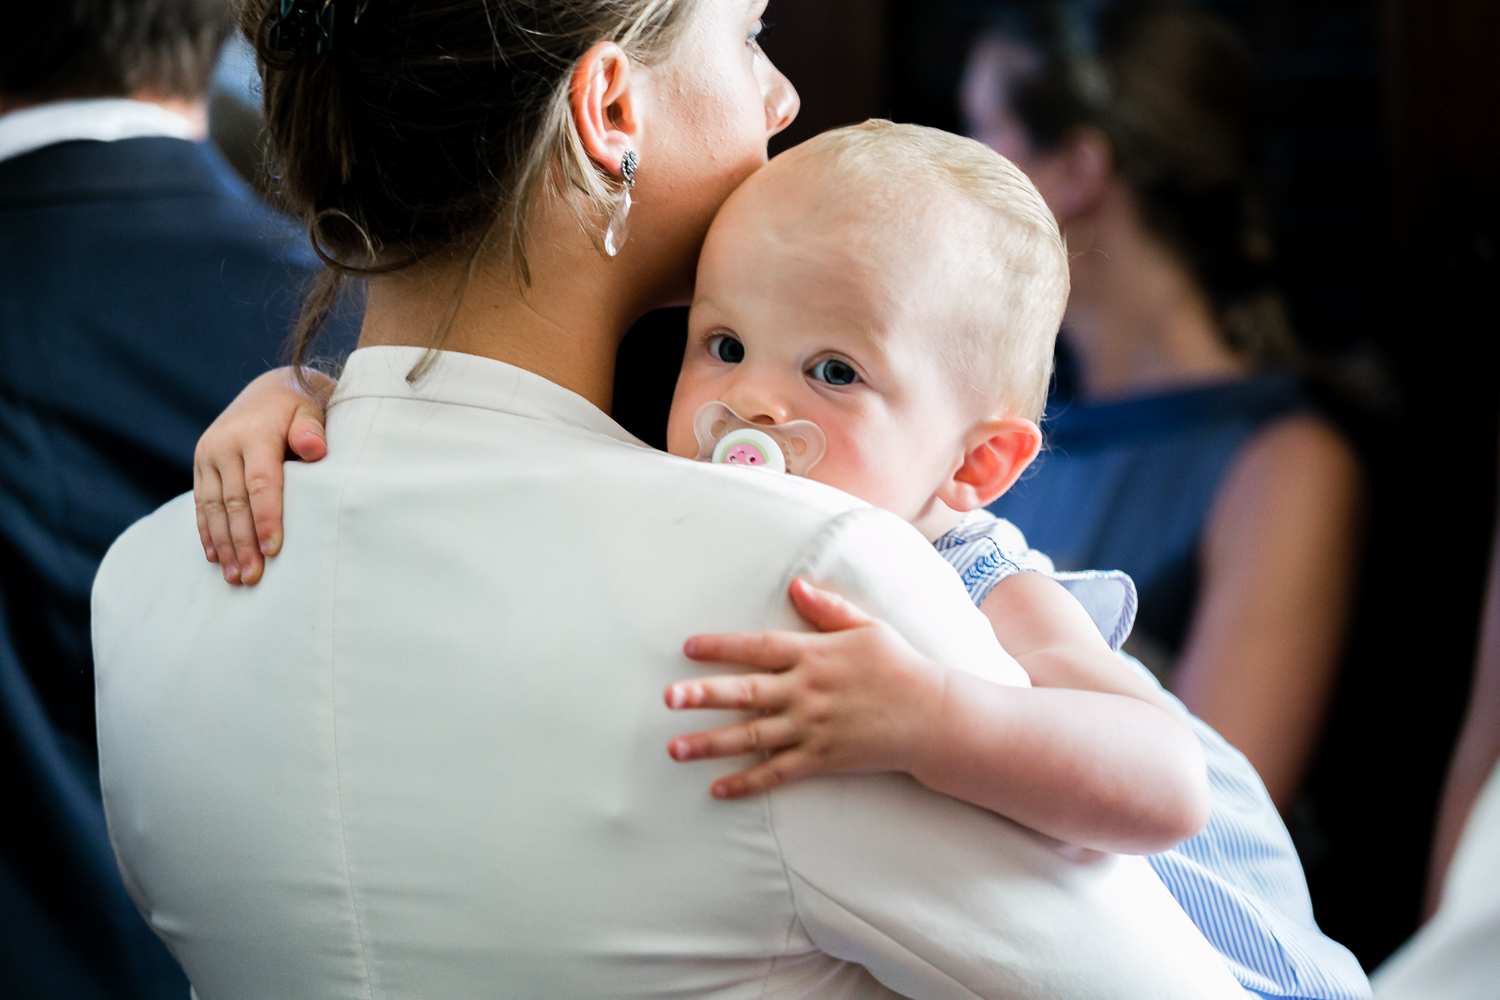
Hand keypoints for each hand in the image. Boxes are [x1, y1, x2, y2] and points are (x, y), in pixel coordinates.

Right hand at [193, 367, 333, 584]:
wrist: (270, 388)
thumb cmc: (303, 405)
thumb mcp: (312, 408)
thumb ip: (312, 429)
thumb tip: (315, 449)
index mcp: (253, 434)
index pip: (260, 483)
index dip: (267, 518)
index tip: (274, 550)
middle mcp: (224, 445)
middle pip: (233, 503)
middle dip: (243, 543)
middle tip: (252, 578)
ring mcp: (208, 455)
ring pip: (214, 508)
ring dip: (224, 545)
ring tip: (235, 577)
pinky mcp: (201, 464)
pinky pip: (202, 503)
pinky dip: (208, 532)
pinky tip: (216, 558)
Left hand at [665, 578, 948, 798]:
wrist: (933, 716)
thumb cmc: (900, 666)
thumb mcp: (867, 627)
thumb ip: (828, 609)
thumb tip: (796, 586)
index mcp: (815, 654)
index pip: (758, 647)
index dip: (721, 646)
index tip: (688, 647)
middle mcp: (807, 691)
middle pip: (747, 692)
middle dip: (704, 695)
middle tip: (668, 698)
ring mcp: (813, 728)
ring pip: (753, 736)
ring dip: (712, 743)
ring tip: (675, 748)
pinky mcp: (822, 759)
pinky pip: (778, 773)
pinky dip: (747, 782)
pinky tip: (717, 789)